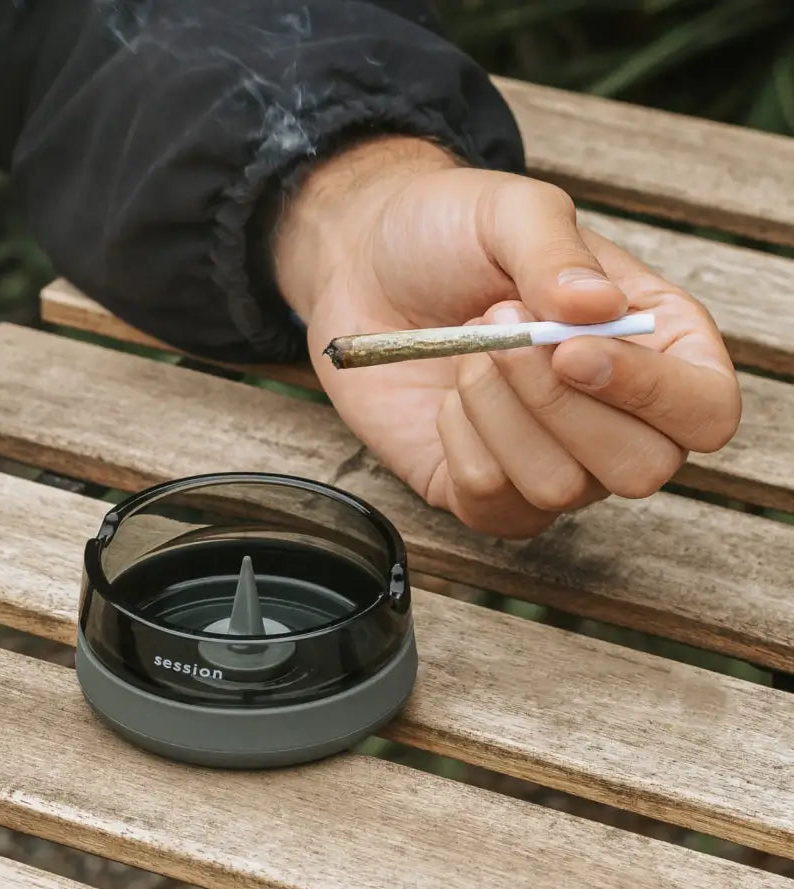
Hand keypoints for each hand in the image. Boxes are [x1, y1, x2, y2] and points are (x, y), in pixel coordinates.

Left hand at [272, 137, 741, 537]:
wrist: (361, 267)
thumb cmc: (448, 234)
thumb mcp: (508, 212)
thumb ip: (556, 252)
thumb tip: (597, 308)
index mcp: (652, 344)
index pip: (704, 411)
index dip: (652, 395)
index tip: (570, 350)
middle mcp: (613, 415)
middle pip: (641, 468)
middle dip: (559, 404)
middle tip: (499, 327)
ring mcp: (550, 459)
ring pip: (558, 487)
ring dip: (499, 413)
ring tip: (470, 350)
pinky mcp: (483, 491)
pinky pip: (490, 499)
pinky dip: (459, 441)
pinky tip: (448, 397)